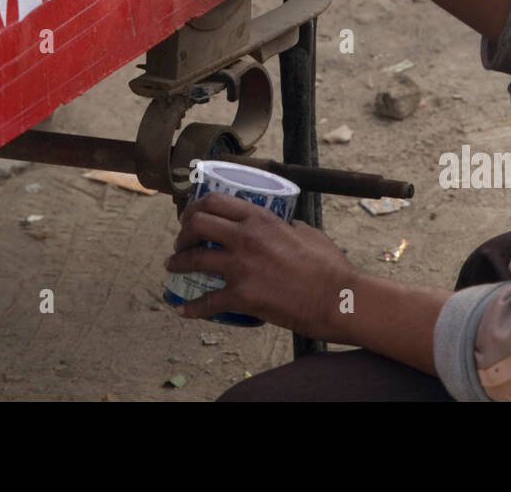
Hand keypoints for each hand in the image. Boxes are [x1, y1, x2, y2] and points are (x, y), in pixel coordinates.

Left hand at [164, 192, 359, 339]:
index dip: (195, 207)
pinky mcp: (242, 296)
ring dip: (178, 263)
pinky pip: (207, 301)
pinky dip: (191, 307)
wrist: (338, 298)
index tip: (190, 217)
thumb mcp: (308, 232)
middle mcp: (245, 237)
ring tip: (172, 267)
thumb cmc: (329, 266)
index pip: (214, 201)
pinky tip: (182, 310)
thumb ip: (289, 226)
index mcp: (260, 218)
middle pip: (196, 224)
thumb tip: (284, 225)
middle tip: (180, 242)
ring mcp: (241, 266)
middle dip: (182, 233)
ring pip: (194, 259)